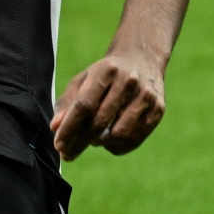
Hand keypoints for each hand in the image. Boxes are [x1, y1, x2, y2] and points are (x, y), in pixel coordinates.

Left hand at [50, 51, 165, 159]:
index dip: (70, 128)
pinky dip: (118, 146)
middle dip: (80, 142)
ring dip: (101, 143)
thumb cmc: (105, 74)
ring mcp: (146, 96)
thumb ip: (67, 102)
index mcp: (105, 71)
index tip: (58, 145)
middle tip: (68, 154)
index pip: (84, 105)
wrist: (142, 58)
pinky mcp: (158, 109)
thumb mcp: (84, 79)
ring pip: (119, 134)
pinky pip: (135, 139)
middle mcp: (128, 82)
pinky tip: (109, 141)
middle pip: (99, 121)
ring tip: (93, 140)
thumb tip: (55, 128)